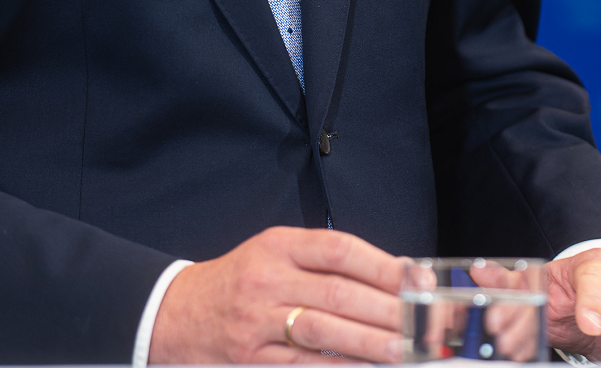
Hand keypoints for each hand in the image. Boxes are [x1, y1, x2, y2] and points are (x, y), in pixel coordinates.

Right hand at [148, 225, 406, 363]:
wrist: (176, 313)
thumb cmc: (238, 283)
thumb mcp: (273, 254)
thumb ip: (323, 263)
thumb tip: (391, 277)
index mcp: (277, 245)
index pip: (339, 249)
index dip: (383, 265)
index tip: (417, 280)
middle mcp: (267, 278)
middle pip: (339, 291)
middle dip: (388, 309)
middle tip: (424, 321)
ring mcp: (257, 320)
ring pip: (324, 329)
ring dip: (372, 342)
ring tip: (406, 348)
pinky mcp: (251, 358)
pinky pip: (304, 364)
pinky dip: (339, 367)